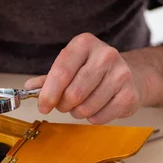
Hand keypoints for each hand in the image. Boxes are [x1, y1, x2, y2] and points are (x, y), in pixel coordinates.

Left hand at [24, 33, 145, 123]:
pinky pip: (100, 118)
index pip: (61, 72)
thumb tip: (30, 88)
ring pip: (85, 108)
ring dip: (77, 112)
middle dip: (63, 105)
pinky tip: (97, 108)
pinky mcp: (130, 94)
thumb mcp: (70, 66)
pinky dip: (93, 118)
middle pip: (73, 93)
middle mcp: (105, 55)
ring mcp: (121, 74)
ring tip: (82, 104)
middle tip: (64, 104)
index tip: (43, 106)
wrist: (131, 75)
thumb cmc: (94, 71)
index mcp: (84, 43)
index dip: (48, 94)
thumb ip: (49, 78)